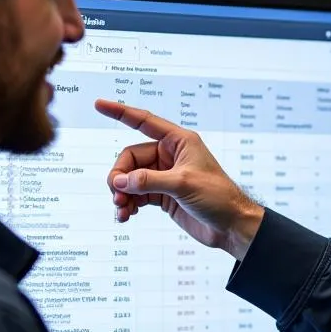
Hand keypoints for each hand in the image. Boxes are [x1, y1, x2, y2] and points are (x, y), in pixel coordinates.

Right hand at [94, 100, 263, 259]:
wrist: (231, 226)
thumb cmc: (218, 197)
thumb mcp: (183, 184)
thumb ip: (148, 181)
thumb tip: (120, 182)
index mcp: (179, 142)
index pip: (144, 122)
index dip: (120, 112)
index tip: (100, 105)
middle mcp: (170, 156)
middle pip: (131, 158)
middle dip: (121, 177)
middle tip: (117, 195)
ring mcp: (165, 176)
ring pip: (131, 178)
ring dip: (122, 193)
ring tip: (121, 209)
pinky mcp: (162, 194)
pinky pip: (136, 194)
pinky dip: (128, 204)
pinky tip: (125, 215)